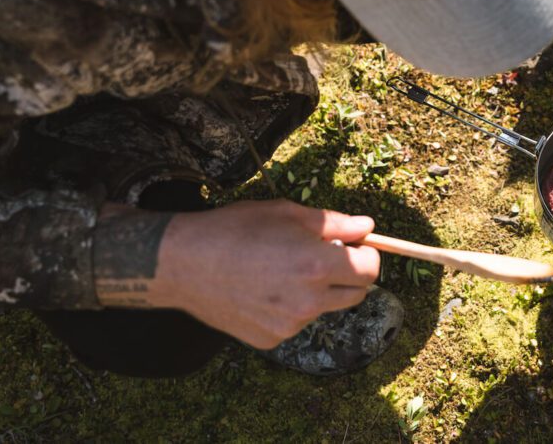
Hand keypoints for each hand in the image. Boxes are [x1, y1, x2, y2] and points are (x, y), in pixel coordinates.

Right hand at [96, 200, 379, 348]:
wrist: (182, 263)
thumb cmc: (236, 229)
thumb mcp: (288, 213)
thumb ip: (335, 223)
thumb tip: (367, 227)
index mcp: (317, 266)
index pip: (370, 270)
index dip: (368, 255)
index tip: (357, 247)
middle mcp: (308, 301)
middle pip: (356, 294)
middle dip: (350, 275)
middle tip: (324, 256)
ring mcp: (289, 325)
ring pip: (324, 308)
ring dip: (317, 291)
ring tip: (281, 270)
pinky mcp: (271, 339)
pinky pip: (296, 322)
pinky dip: (290, 308)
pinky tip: (262, 289)